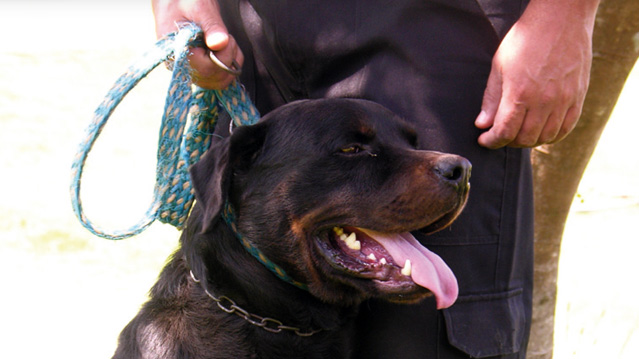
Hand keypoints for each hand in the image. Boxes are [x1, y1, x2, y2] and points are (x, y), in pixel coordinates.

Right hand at [152, 0, 243, 88]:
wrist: (175, 1)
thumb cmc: (183, 1)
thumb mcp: (199, 7)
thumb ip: (211, 26)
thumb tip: (221, 43)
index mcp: (175, 52)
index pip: (206, 69)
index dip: (222, 57)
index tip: (225, 38)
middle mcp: (181, 66)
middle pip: (215, 79)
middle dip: (228, 59)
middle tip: (224, 37)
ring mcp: (190, 70)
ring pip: (220, 81)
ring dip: (231, 62)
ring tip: (223, 41)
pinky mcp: (199, 69)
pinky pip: (220, 78)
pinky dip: (230, 64)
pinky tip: (225, 48)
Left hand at [475, 0, 598, 148]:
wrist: (560, 19)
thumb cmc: (526, 39)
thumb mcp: (499, 66)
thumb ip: (491, 99)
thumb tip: (483, 124)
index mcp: (520, 94)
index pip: (504, 131)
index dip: (492, 141)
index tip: (485, 140)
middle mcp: (544, 101)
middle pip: (525, 138)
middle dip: (508, 141)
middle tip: (500, 135)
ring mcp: (564, 100)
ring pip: (546, 136)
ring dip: (529, 141)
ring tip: (519, 134)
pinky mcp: (578, 96)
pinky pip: (566, 127)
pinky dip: (552, 135)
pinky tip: (542, 131)